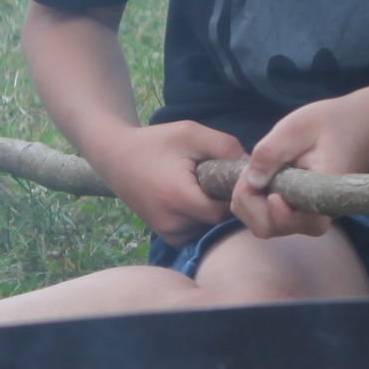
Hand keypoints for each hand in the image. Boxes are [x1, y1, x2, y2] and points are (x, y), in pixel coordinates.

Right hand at [93, 120, 248, 245]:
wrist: (115, 156)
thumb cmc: (156, 142)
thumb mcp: (191, 133)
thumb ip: (225, 147)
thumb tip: (252, 167)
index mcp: (178, 197)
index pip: (224, 210)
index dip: (236, 195)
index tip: (235, 177)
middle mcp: (172, 222)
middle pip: (218, 222)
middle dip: (227, 203)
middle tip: (223, 180)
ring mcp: (167, 233)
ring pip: (209, 230)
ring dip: (215, 212)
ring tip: (209, 188)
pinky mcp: (166, 236)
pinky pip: (197, 233)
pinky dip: (204, 219)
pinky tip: (200, 198)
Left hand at [232, 96, 368, 239]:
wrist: (362, 124)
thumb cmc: (334, 123)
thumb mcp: (298, 127)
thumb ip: (271, 152)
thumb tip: (251, 183)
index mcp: (323, 193)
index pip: (292, 221)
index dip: (267, 208)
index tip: (260, 179)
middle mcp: (317, 212)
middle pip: (271, 228)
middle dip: (248, 203)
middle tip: (248, 172)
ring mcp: (307, 214)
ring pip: (267, 226)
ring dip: (249, 202)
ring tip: (254, 171)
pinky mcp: (299, 210)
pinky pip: (270, 217)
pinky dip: (255, 201)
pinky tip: (260, 176)